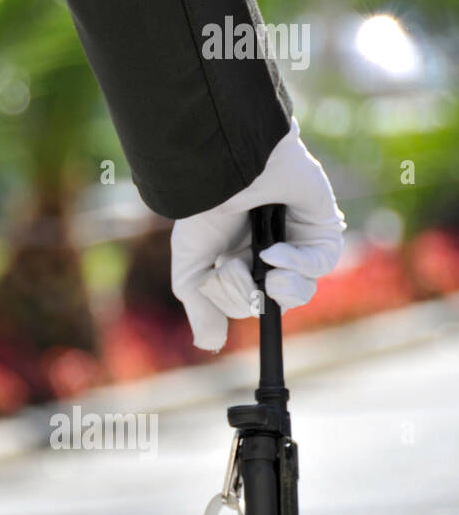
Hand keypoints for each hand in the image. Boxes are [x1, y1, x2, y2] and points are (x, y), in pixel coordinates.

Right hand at [170, 120, 344, 351]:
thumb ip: (200, 305)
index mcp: (236, 261)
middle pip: (274, 301)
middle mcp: (267, 253)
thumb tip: (211, 346)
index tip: (218, 274)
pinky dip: (297, 264)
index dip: (233, 299)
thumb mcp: (191, 265)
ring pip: (301, 289)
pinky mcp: (322, 227)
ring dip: (283, 288)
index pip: (245, 303)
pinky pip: (320, 263)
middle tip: (237, 268)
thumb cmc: (204, 208)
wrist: (225, 168)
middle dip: (253, 294)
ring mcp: (297, 241)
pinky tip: (274, 251)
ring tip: (266, 271)